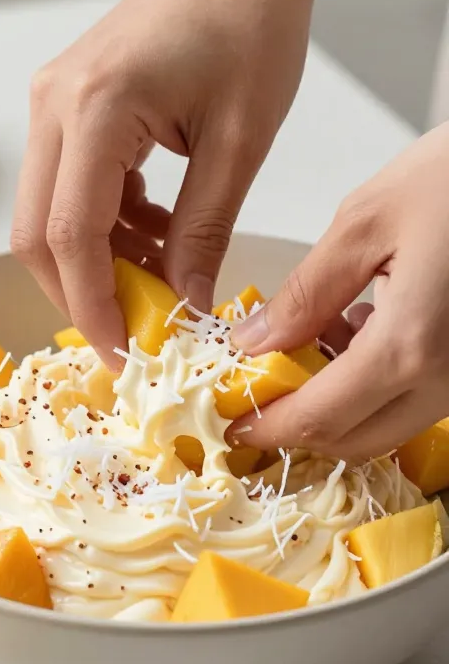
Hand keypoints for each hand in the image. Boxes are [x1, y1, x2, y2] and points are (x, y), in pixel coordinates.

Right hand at [11, 0, 313, 365]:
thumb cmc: (252, 28)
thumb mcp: (240, 144)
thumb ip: (204, 231)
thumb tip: (186, 304)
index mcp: (96, 109)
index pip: (70, 235)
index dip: (94, 306)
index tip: (127, 353)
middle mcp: (54, 104)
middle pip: (36, 232)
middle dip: (83, 292)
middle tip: (138, 329)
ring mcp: (53, 100)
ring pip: (47, 212)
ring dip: (98, 258)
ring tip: (164, 274)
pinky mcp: (68, 103)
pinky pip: (68, 184)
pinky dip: (104, 223)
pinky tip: (157, 229)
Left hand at [231, 124, 448, 460]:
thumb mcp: (364, 223)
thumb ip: (306, 293)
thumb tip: (256, 341)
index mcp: (411, 344)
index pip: (321, 419)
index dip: (270, 429)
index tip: (236, 424)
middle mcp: (448, 376)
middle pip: (357, 440)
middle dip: (302, 427)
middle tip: (262, 392)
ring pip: (390, 423)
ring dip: (340, 405)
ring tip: (310, 344)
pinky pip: (421, 396)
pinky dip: (378, 384)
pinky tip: (362, 329)